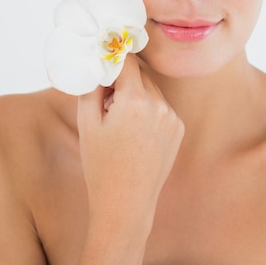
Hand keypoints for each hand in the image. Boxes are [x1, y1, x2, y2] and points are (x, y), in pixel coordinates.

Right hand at [77, 54, 183, 234]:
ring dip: (135, 95)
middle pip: (139, 74)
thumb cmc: (101, 165)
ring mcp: (172, 118)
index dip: (112, 60)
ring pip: (150, 90)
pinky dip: (147, 111)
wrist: (126, 204)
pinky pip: (160, 107)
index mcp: (135, 101)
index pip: (126, 61)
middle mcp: (160, 105)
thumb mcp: (87, 123)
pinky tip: (135, 134)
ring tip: (119, 123)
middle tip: (105, 101)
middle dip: (122, 80)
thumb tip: (99, 62)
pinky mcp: (178, 129)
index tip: (102, 62)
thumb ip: (92, 85)